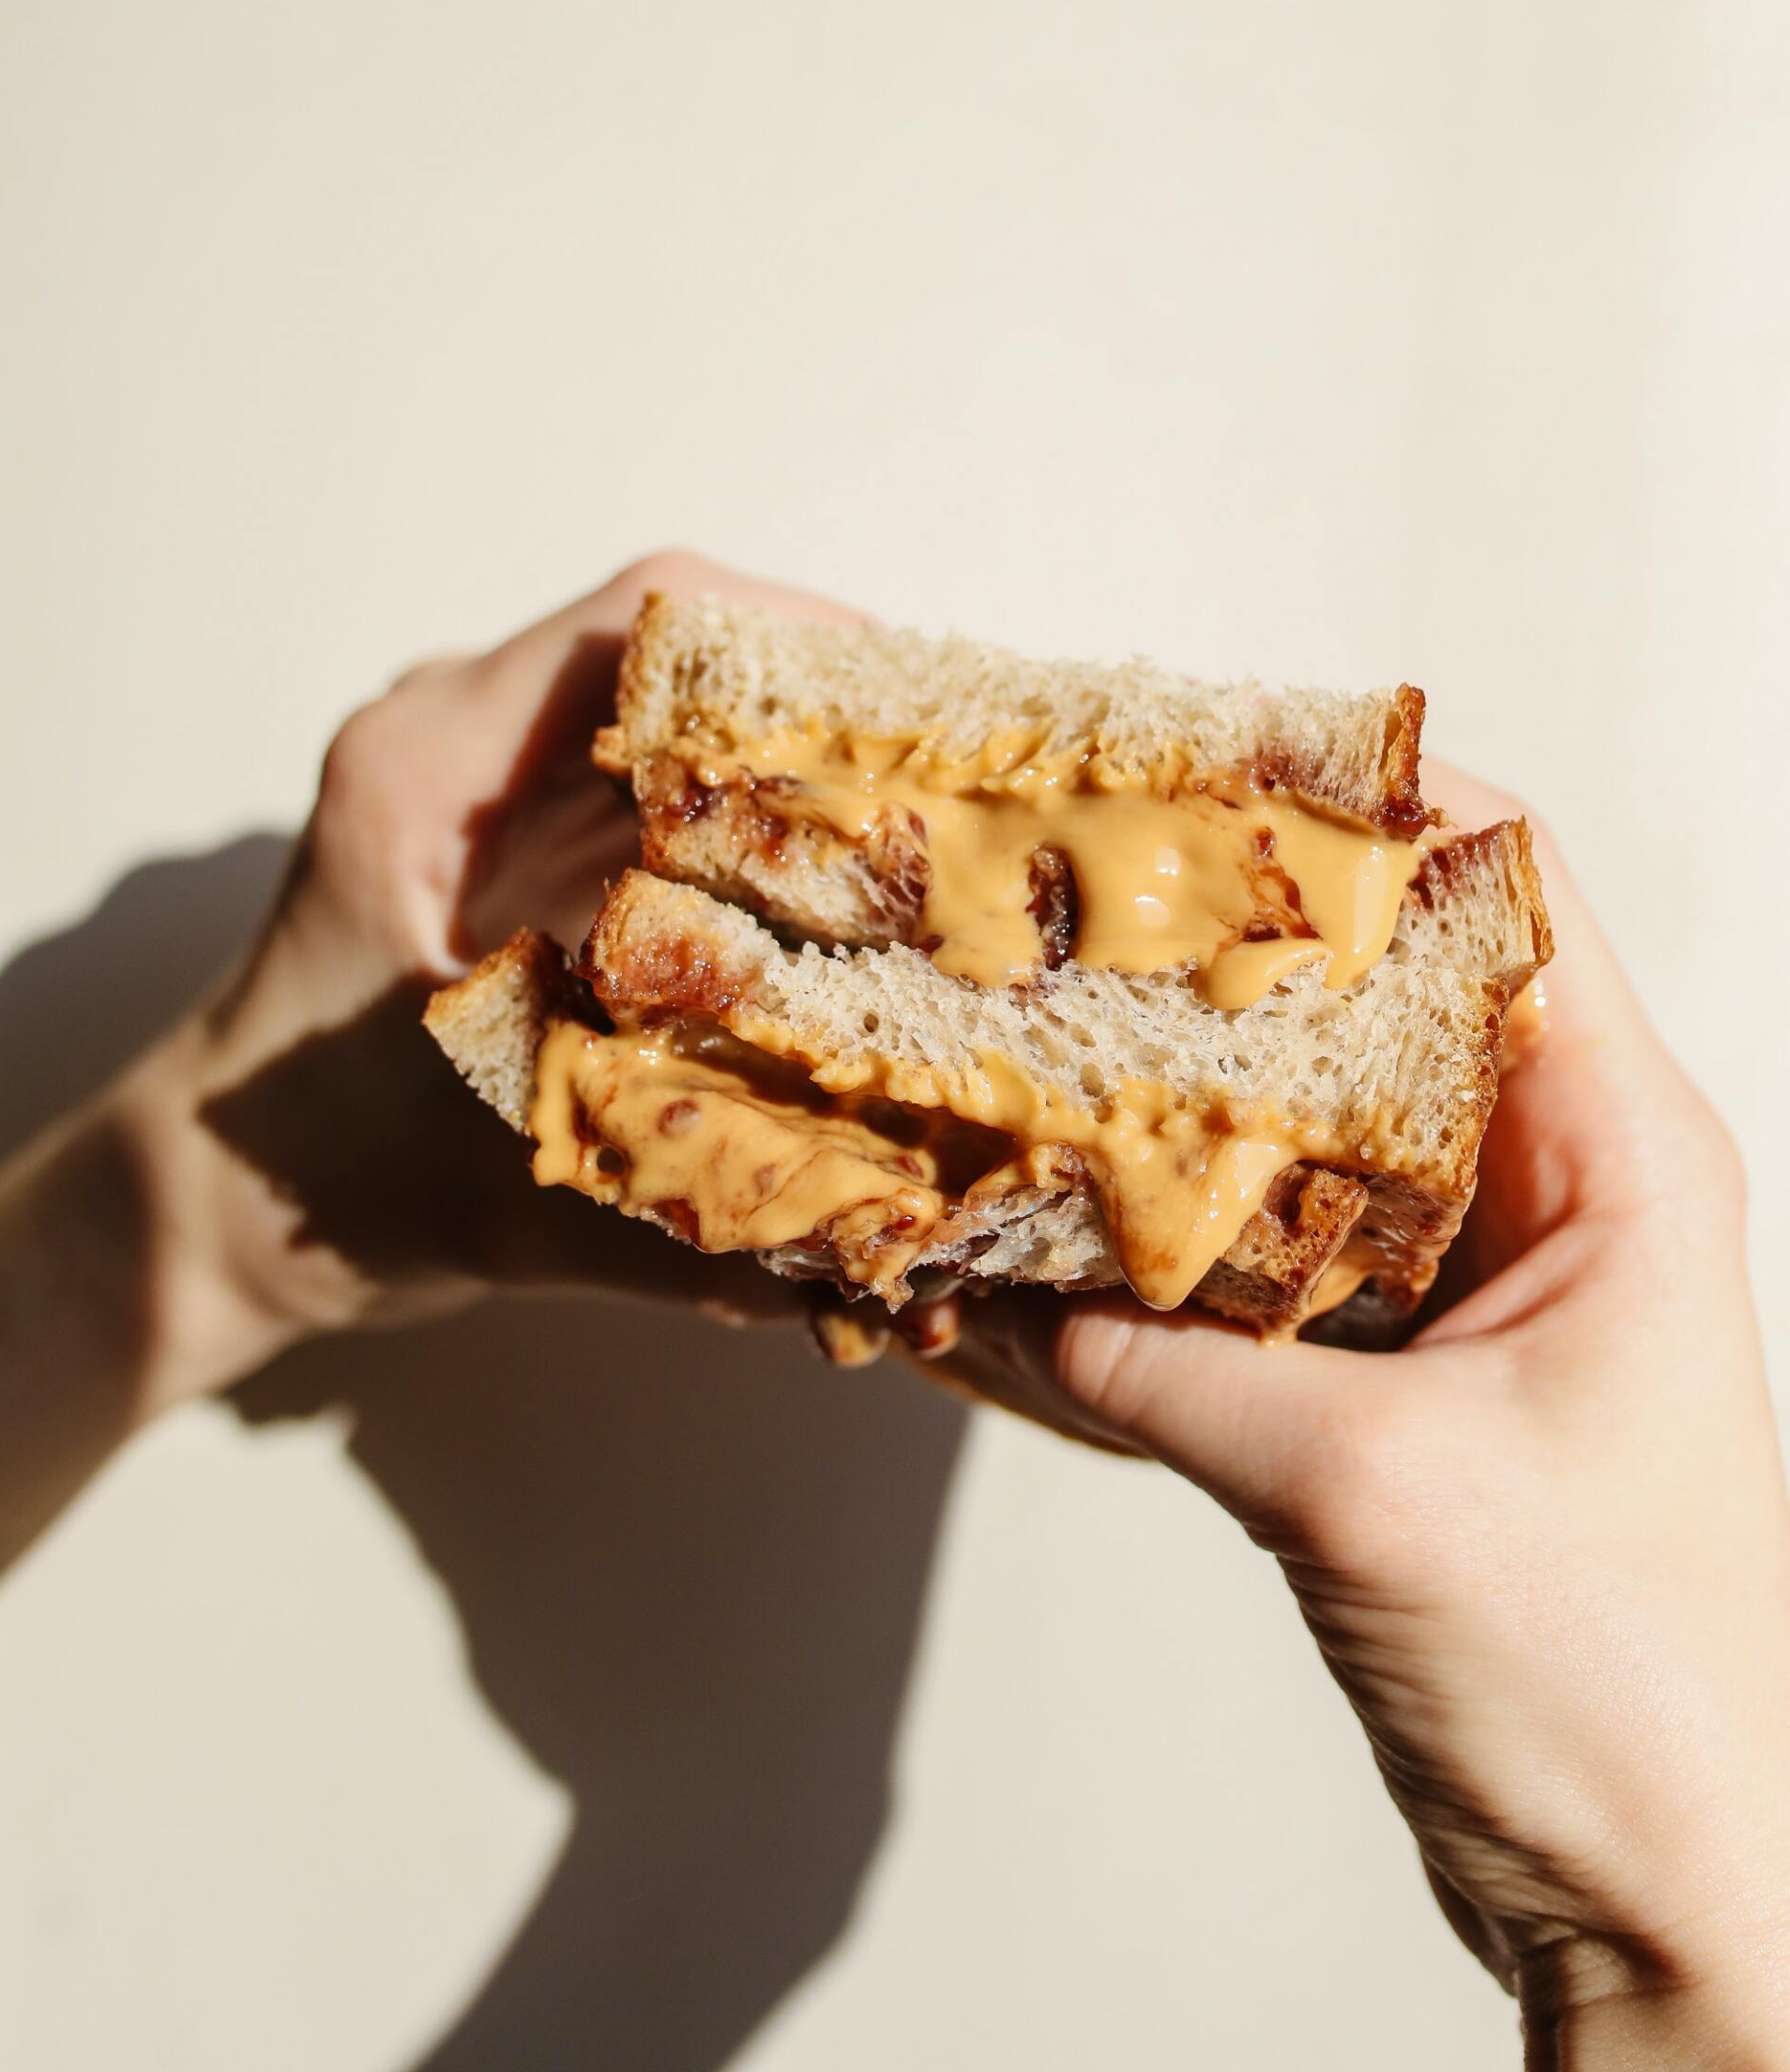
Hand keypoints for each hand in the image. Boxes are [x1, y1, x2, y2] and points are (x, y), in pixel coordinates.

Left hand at [0, 551, 856, 1561]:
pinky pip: (656, 789)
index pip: (633, 625)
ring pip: (672, 718)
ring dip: (796, 762)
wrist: (214, 1201)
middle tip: (962, 778)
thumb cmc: (315, 1181)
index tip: (915, 707)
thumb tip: (870, 1246)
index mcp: (428, 780)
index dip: (790, 637)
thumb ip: (672, 1217)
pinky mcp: (513, 846)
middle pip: (672, 656)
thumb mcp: (496, 1198)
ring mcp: (486, 791)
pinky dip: (751, 820)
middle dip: (826, 706)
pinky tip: (840, 888)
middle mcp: (456, 751)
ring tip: (931, 825)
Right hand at [970, 773, 1788, 2065]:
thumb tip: (993, 1291)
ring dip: (1185, 1113)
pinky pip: (1264, 1274)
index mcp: (1617, 1157)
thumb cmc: (1616, 1682)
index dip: (1377, 812)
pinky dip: (1165, 1257)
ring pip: (1309, 1142)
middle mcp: (1548, 1196)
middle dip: (1235, 956)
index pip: (1514, 903)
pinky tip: (1051, 1245)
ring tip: (1038, 1052)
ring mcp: (1466, 1291)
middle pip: (1386, 1008)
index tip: (1219, 762)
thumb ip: (1165, 1369)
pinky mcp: (1394, 1384)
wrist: (1665, 1888)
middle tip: (1075, 906)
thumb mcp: (1368, 1489)